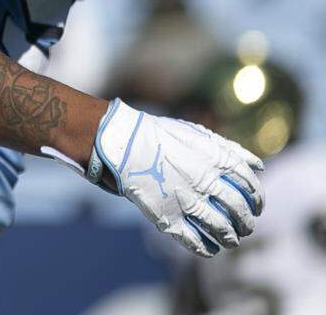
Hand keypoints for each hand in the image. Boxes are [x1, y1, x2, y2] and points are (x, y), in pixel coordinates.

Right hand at [92, 99, 264, 257]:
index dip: (258, 199)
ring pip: (221, 229)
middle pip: (239, 210)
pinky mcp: (168, 217)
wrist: (125, 143)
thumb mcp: (199, 134)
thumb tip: (259, 166)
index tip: (257, 207)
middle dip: (247, 222)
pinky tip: (210, 250)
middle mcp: (205, 182)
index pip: (250, 186)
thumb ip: (230, 149)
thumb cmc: (163, 136)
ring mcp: (187, 201)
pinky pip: (194, 241)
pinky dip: (206, 249)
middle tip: (247, 227)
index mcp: (216, 160)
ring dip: (231, 239)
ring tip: (232, 241)